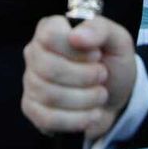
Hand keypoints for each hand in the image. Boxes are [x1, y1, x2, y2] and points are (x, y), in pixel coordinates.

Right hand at [21, 15, 135, 140]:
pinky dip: (77, 119)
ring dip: (86, 99)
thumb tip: (75, 36)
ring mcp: (31, 82)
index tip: (96, 55)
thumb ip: (100, 29)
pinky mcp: (32, 109)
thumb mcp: (117, 40)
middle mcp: (35, 53)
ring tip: (100, 95)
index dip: (76, 50)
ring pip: (51, 95)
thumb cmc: (111, 62)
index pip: (50, 35)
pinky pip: (48, 118)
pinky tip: (91, 114)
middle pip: (50, 68)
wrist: (115, 97)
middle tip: (102, 76)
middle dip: (86, 77)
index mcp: (50, 29)